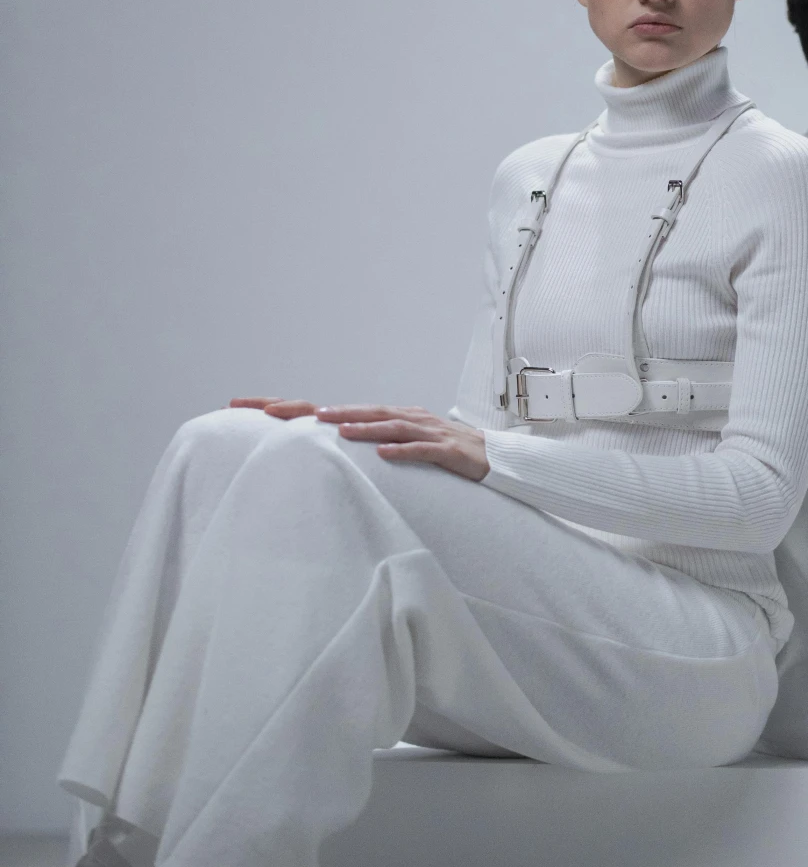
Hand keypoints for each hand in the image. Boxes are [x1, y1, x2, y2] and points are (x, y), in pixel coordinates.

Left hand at [230, 397, 489, 479]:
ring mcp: (427, 430)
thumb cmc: (447, 455)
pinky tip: (383, 452)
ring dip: (357, 423)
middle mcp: (403, 417)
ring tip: (327, 425)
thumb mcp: (403, 449)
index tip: (249, 409)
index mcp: (387, 418)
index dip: (292, 407)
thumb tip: (327, 456)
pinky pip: (424, 449)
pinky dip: (404, 448)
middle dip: (308, 410)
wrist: (499, 459)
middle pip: (352, 408)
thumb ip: (370, 448)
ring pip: (387, 422)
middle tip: (267, 413)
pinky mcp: (450, 450)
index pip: (333, 410)